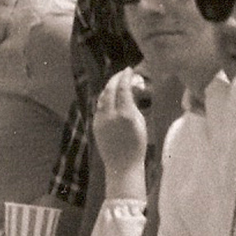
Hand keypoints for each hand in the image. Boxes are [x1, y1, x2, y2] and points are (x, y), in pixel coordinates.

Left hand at [92, 67, 149, 183]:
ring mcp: (100, 120)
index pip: (123, 88)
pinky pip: (99, 107)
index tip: (129, 70)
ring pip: (102, 97)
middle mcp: (110, 115)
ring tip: (117, 84)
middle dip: (116, 79)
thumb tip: (131, 90)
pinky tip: (110, 97)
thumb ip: (133, 104)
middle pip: (110, 89)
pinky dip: (105, 99)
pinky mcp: (94, 125)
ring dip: (109, 87)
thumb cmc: (137, 145)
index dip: (126, 76)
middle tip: (123, 74)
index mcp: (125, 114)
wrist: (122, 165)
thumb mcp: (140, 122)